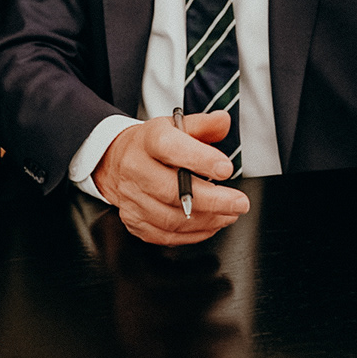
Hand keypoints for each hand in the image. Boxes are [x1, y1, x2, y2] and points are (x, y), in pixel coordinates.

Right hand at [93, 112, 249, 245]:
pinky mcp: (134, 221)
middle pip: (172, 191)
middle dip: (213, 201)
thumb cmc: (152, 145)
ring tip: (230, 214)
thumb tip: (224, 121)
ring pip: (171, 218)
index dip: (200, 159)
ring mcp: (132, 198)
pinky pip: (166, 235)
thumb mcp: (176, 125)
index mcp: (148, 140)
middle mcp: (135, 169)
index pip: (170, 148)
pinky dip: (193, 234)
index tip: (226, 168)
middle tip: (239, 203)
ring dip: (207, 220)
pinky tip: (211, 225)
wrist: (117, 161)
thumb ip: (203, 124)